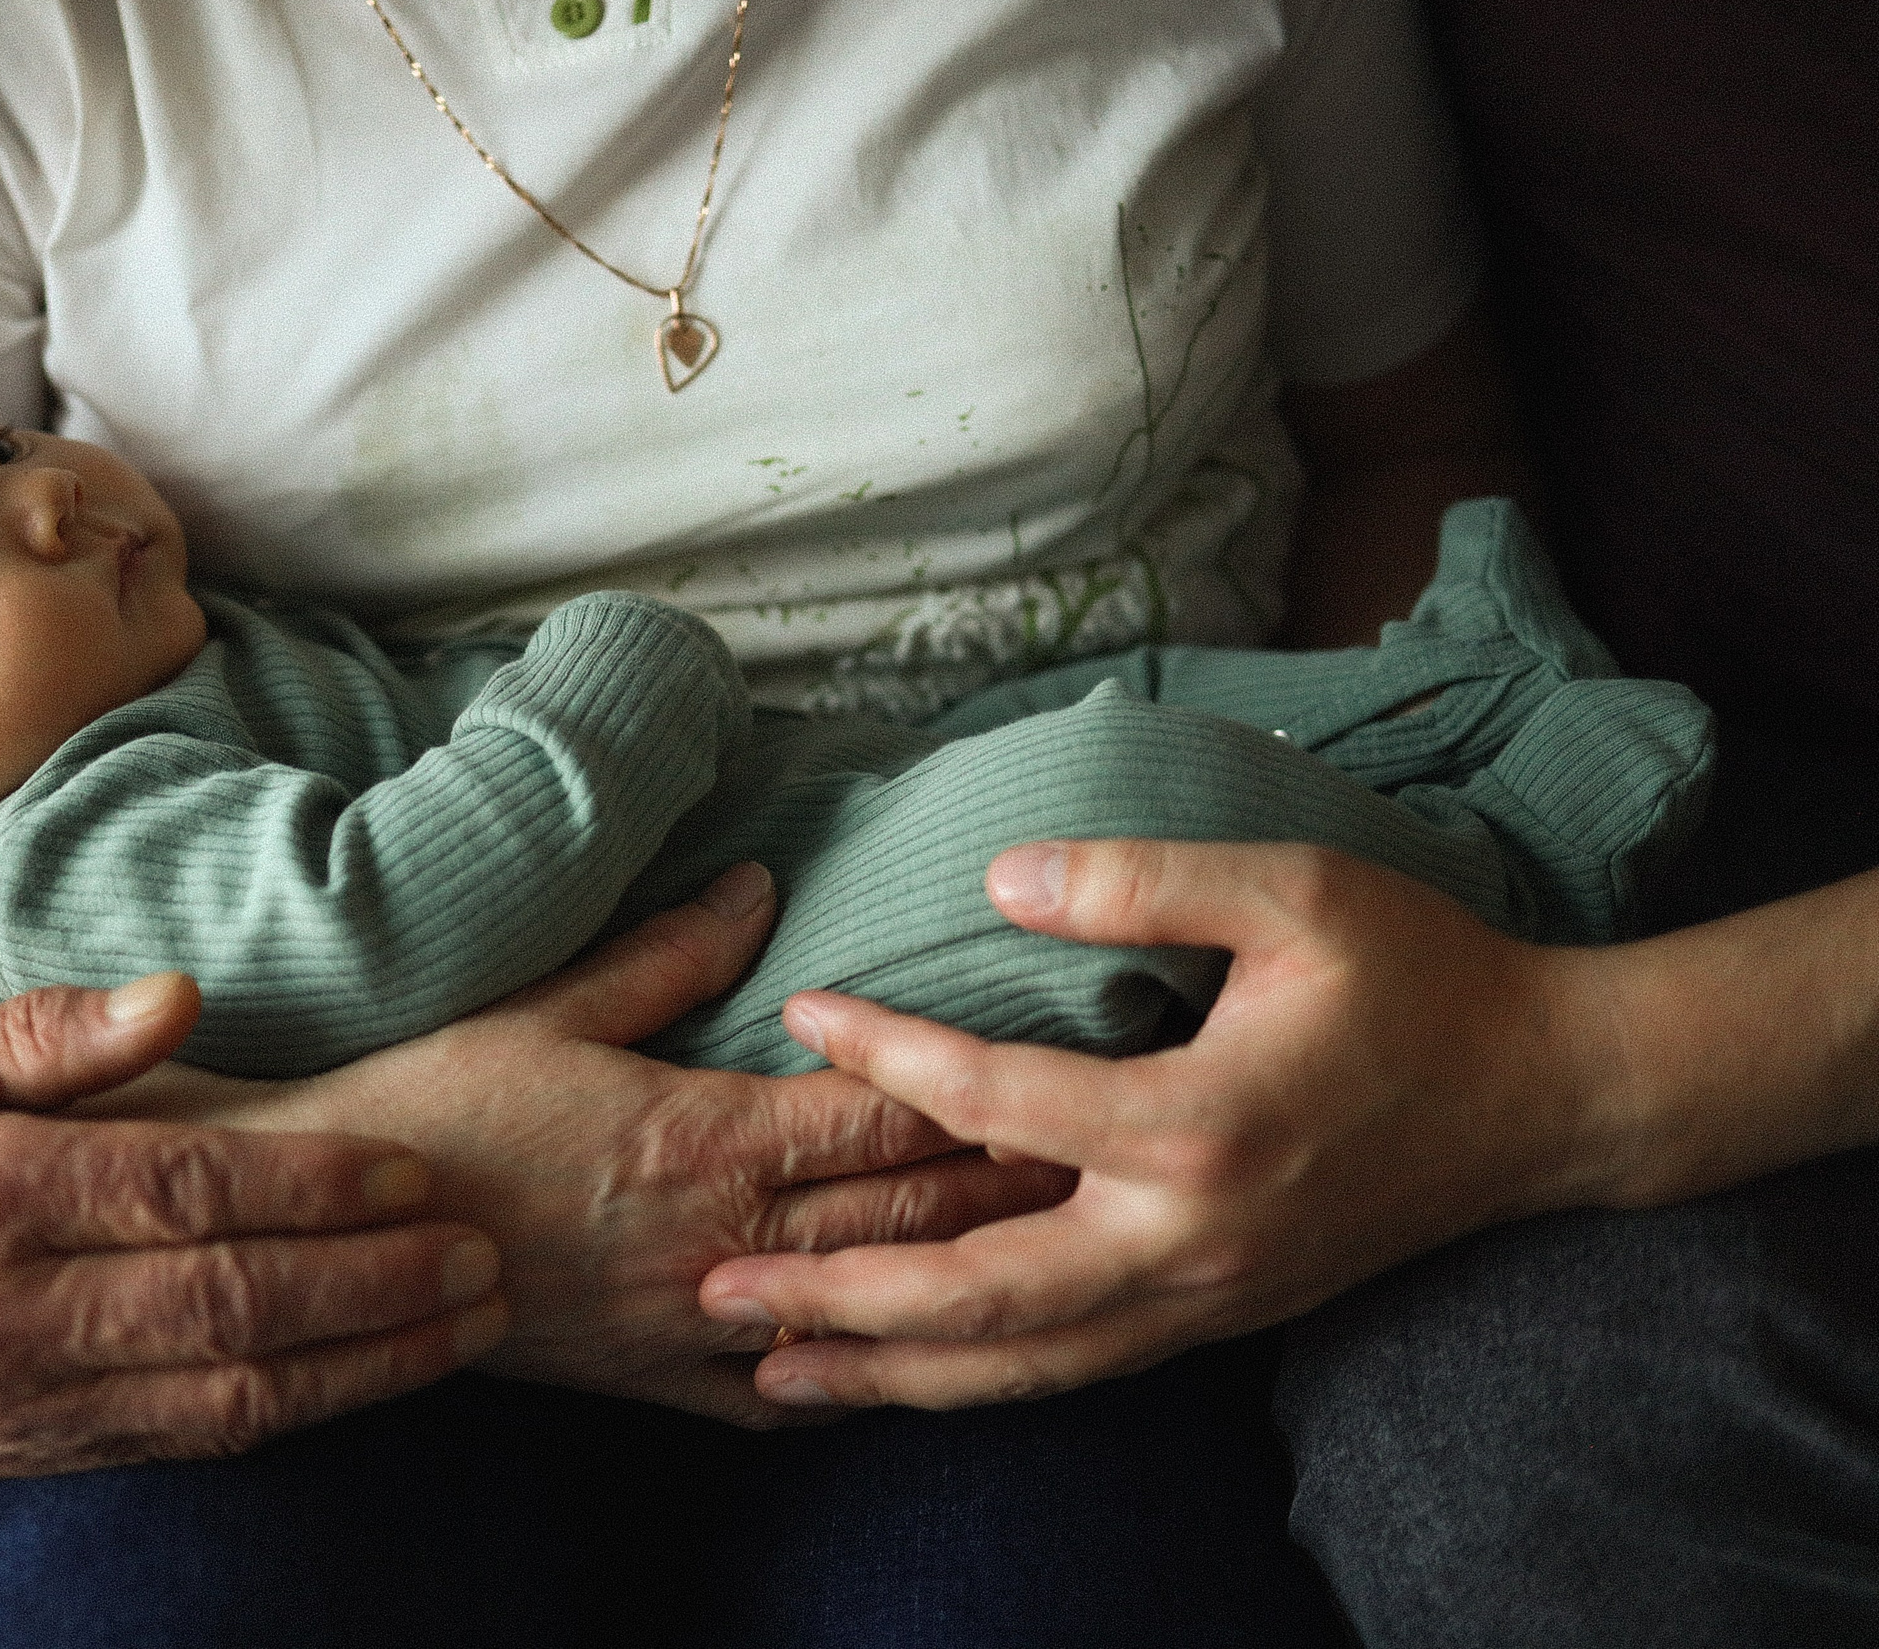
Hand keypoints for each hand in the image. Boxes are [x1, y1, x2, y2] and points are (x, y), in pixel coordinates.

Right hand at [0, 973, 503, 1489]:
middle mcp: (6, 1313)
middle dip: (374, 1282)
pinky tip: (376, 1373)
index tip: (413, 1170)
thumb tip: (184, 994)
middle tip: (482, 1254)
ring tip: (467, 1321)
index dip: (312, 1183)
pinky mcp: (44, 1456)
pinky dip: (298, 1409)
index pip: (181, 1190)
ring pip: (230, 1393)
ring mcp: (26, 1402)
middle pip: (229, 1302)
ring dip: (368, 1363)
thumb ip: (48, 1033)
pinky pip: (195, 1440)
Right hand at [188, 863, 1077, 1427]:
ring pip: (863, 1303)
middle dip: (1006, 1182)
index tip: (1057, 1063)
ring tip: (1055, 1252)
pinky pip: (774, 1395)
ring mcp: (689, 1318)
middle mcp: (718, 1236)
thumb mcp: (545, 1005)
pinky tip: (911, 1369)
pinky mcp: (650, 1377)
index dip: (974, 1088)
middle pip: (898, 1210)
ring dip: (960, 1276)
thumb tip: (762, 884)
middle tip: (1106, 1155)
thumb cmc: (431, 1100)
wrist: (324, 1228)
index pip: (876, 1111)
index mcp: (702, 1133)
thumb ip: (667, 951)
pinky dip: (852, 1380)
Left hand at [699, 839, 1615, 1410]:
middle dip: (839, 1302)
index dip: (887, 1054)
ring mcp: (1203, 1298)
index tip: (800, 1009)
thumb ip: (1143, 882)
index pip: (996, 1102)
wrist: (1544, 1098)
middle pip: (981, 1295)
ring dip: (892, 1374)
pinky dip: (979, 1382)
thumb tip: (997, 876)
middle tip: (714, 1295)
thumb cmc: (1420, 978)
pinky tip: (905, 1379)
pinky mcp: (1215, 1318)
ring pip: (1023, 1364)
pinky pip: (1076, 1368)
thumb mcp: (1297, 893)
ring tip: (773, 1380)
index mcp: (1196, 1129)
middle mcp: (1187, 1241)